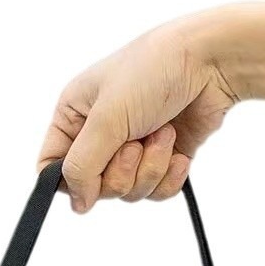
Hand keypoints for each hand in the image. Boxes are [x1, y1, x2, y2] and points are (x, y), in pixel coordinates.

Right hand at [37, 12, 238, 211]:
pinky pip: (155, 192)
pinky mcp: (161, 159)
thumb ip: (82, 166)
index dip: (69, 180)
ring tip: (162, 133)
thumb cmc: (155, 70)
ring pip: (127, 192)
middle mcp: (99, 134)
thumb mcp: (106, 118)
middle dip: (121, 171)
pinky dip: (169, 176)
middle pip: (94, 187)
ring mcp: (131, 148)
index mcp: (75, 116)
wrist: (212, 61)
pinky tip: (177, 151)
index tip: (89, 176)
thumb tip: (77, 204)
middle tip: (135, 142)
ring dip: (150, 168)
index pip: (52, 166)